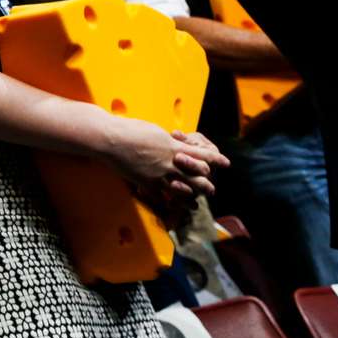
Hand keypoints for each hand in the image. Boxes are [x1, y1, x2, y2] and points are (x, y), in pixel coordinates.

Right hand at [103, 120, 225, 205]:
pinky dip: (169, 204)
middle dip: (206, 184)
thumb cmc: (131, 129)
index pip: (203, 154)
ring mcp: (159, 175)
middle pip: (197, 176)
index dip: (216, 159)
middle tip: (211, 189)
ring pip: (183, 190)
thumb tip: (176, 145)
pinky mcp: (146, 183)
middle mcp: (171, 162)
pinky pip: (162, 197)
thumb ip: (169, 142)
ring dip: (192, 198)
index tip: (226, 163)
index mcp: (175, 146)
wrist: (110, 139)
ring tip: (197, 205)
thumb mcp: (156, 132)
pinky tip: (173, 208)